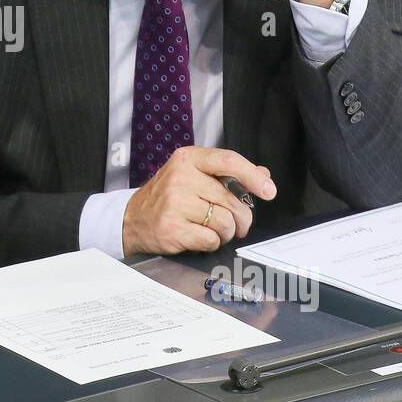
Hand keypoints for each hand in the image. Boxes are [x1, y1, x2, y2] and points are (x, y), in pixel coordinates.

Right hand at [122, 147, 276, 255]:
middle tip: (239, 224)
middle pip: (231, 200)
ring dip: (226, 232)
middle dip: (242, 218)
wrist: (132, 219)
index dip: (253, 177)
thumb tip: (262, 175)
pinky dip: (211, 243)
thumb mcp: (192, 175)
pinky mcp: (172, 227)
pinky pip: (211, 239)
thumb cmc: (166, 197)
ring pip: (224, 222)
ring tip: (214, 230)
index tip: (269, 191)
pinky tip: (199, 237)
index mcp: (187, 159)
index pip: (228, 161)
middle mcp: (180, 178)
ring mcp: (174, 203)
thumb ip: (227, 174)